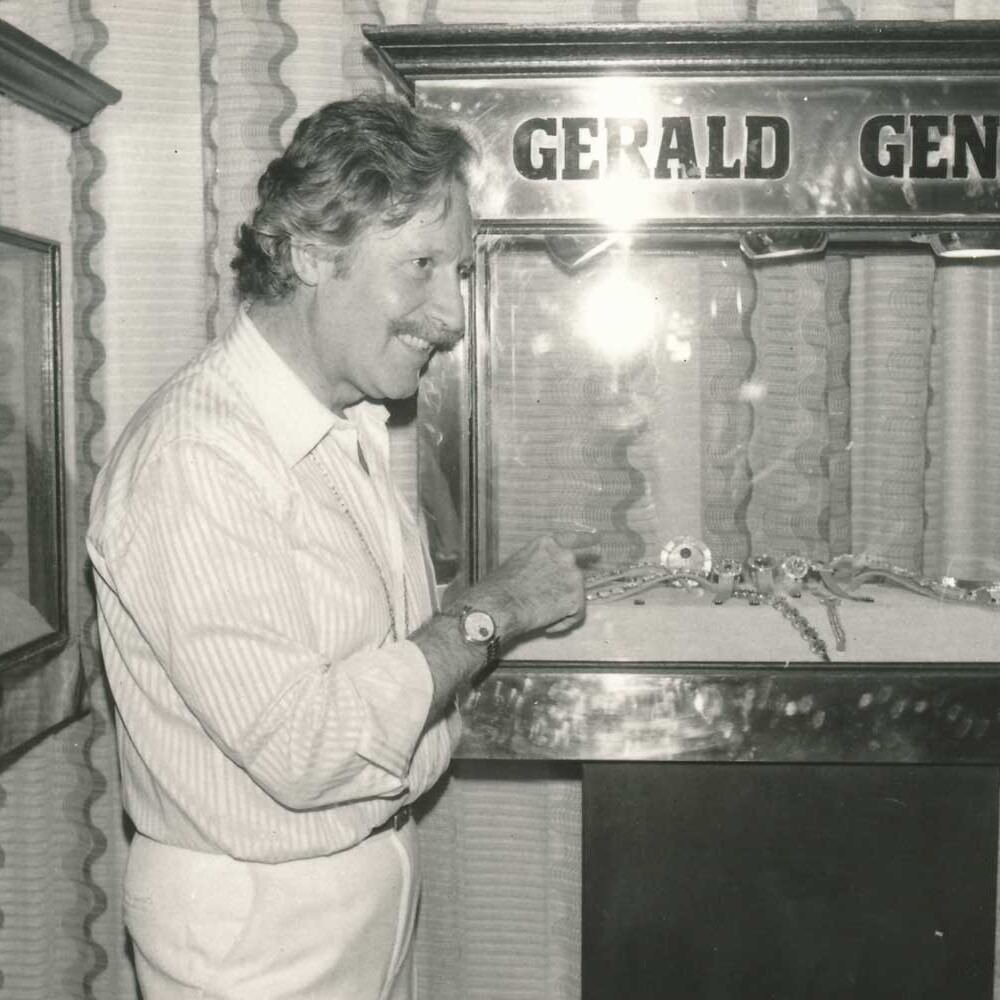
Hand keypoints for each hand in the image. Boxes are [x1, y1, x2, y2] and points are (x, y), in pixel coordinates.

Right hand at [456, 531, 598, 639]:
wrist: (501, 605)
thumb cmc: (500, 586)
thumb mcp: (519, 561)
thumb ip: (539, 562)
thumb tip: (545, 573)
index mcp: (548, 544)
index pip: (573, 538)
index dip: (586, 539)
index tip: (598, 539)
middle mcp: (565, 556)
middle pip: (577, 566)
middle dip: (575, 574)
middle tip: (565, 583)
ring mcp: (573, 577)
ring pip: (574, 594)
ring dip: (561, 605)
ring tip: (539, 614)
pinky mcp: (577, 599)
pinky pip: (575, 615)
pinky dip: (562, 623)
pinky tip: (547, 626)